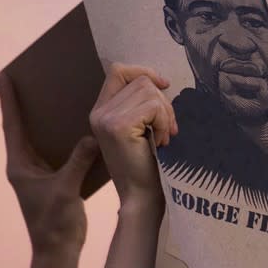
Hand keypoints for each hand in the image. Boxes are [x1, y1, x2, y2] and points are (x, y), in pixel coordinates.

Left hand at [0, 71, 98, 255]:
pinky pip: (55, 150)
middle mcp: (25, 165)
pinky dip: (62, 136)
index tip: (2, 76)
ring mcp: (38, 173)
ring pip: (38, 138)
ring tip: (50, 96)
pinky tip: (76, 126)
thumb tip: (92, 136)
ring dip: (42, 119)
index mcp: (20, 165)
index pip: (12, 125)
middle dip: (22, 103)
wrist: (57, 253)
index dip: (8, 100)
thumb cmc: (55, 225)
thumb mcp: (66, 190)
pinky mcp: (53, 179)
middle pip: (22, 127)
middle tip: (24, 77)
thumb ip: (77, 162)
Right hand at [88, 63, 176, 212]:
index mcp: (101, 111)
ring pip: (148, 91)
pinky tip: (162, 142)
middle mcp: (98, 112)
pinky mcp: (118, 126)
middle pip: (140, 81)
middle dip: (163, 101)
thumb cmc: (146, 165)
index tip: (164, 85)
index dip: (143, 71)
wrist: (141, 197)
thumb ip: (140, 104)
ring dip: (165, 114)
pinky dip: (165, 122)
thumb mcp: (140, 128)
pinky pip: (153, 107)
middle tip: (168, 129)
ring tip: (163, 137)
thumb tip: (160, 81)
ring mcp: (106, 118)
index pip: (118, 70)